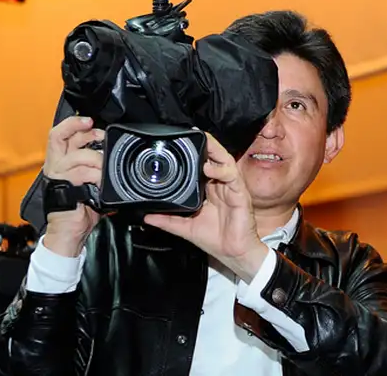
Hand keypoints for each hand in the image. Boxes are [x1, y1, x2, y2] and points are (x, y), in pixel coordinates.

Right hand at [41, 116, 104, 256]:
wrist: (69, 232)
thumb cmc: (80, 210)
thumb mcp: (92, 184)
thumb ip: (97, 169)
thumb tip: (114, 159)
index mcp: (61, 162)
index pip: (60, 135)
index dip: (74, 124)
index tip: (90, 121)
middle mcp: (55, 166)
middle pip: (58, 136)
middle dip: (78, 128)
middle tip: (98, 133)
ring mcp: (57, 175)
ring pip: (77, 155)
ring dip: (96, 159)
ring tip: (105, 170)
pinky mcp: (62, 186)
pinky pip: (81, 173)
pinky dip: (95, 175)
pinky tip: (101, 182)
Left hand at [143, 134, 268, 280]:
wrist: (232, 254)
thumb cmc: (215, 239)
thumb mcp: (184, 228)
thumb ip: (166, 220)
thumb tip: (146, 217)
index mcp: (209, 190)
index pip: (202, 165)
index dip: (196, 153)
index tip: (182, 143)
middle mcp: (220, 186)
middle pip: (215, 158)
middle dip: (207, 144)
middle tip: (193, 134)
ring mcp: (231, 188)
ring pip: (225, 161)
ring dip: (215, 150)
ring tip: (204, 142)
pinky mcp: (240, 194)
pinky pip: (232, 177)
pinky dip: (221, 171)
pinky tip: (210, 168)